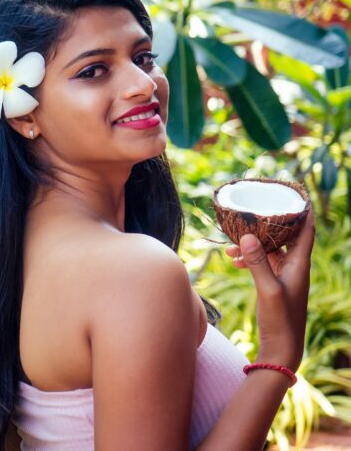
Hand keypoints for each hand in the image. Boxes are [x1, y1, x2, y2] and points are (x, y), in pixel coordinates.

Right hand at [224, 209, 314, 370]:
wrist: (283, 347)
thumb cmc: (281, 320)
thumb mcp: (268, 289)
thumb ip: (258, 262)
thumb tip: (246, 235)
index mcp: (300, 263)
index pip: (306, 229)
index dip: (302, 210)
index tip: (294, 192)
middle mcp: (294, 265)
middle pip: (284, 235)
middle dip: (268, 223)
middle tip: (251, 212)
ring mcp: (284, 274)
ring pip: (269, 248)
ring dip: (253, 242)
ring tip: (232, 244)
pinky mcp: (274, 283)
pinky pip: (262, 261)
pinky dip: (249, 257)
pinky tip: (234, 260)